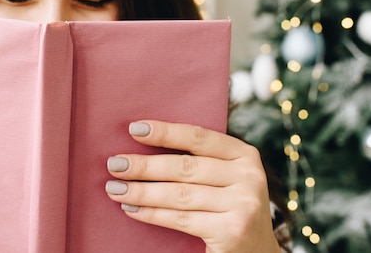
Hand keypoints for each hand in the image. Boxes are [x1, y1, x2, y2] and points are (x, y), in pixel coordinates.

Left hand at [105, 120, 280, 252]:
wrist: (256, 252)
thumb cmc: (226, 207)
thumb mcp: (222, 178)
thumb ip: (198, 161)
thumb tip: (142, 142)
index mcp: (244, 154)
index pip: (198, 137)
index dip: (164, 132)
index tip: (133, 129)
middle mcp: (249, 176)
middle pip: (184, 167)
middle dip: (144, 165)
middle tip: (114, 164)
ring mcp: (243, 204)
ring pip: (179, 194)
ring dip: (141, 191)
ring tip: (114, 188)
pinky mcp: (232, 230)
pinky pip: (181, 218)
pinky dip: (151, 213)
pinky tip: (131, 208)